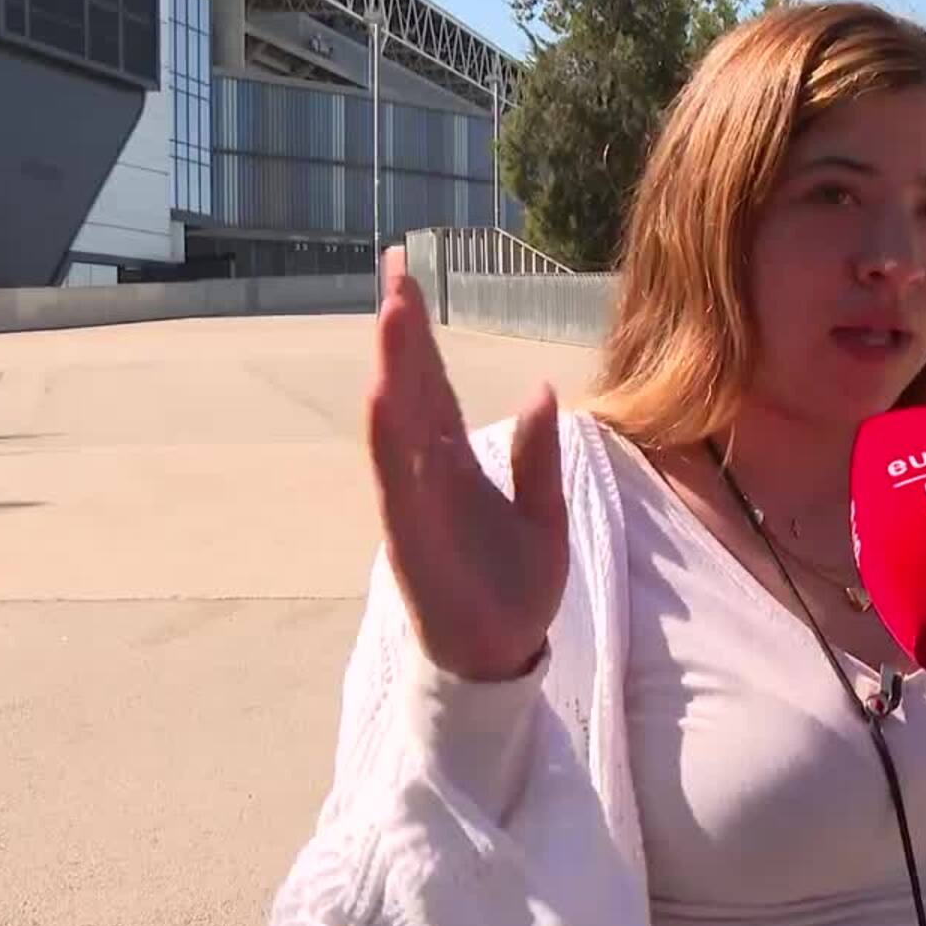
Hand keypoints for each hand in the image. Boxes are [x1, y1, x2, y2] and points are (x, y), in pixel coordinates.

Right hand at [366, 246, 568, 681]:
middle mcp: (428, 473)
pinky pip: (397, 481)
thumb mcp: (543, 512)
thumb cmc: (514, 587)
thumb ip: (539, 454)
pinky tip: (383, 394)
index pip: (433, 383)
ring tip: (392, 312)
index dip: (420, 332)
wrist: (503, 657)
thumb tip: (540, 389)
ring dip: (394, 367)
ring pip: (398, 424)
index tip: (407, 275)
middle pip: (411, 388)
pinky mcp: (412, 538)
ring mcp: (415, 502)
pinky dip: (389, 438)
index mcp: (456, 463)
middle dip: (401, 330)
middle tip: (394, 268)